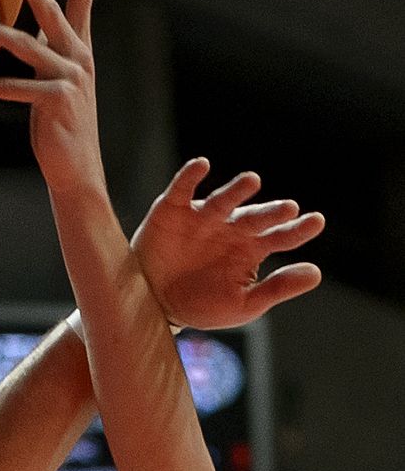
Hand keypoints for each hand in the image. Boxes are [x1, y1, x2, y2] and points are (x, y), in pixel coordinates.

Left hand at [0, 0, 105, 200]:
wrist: (77, 172)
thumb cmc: (61, 131)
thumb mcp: (55, 88)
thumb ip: (44, 61)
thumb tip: (20, 40)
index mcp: (80, 54)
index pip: (82, 3)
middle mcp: (78, 60)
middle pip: (52, 11)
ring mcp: (70, 79)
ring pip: (23, 45)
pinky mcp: (57, 102)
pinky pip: (15, 88)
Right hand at [134, 158, 323, 328]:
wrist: (154, 306)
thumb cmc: (202, 305)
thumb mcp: (244, 305)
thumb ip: (278, 288)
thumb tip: (315, 273)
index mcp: (251, 248)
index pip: (281, 235)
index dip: (297, 229)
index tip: (316, 222)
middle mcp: (231, 228)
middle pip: (255, 217)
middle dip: (271, 213)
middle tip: (289, 208)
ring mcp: (203, 218)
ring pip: (224, 200)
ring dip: (237, 190)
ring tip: (253, 181)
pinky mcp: (173, 210)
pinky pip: (182, 190)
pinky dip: (190, 176)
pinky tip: (201, 165)